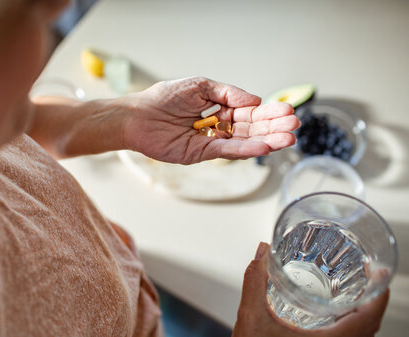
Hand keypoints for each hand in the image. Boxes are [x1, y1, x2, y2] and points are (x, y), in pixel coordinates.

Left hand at [123, 77, 299, 163]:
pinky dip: (245, 149)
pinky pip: (226, 151)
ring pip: (243, 142)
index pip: (249, 112)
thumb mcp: (200, 86)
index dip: (268, 112)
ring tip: (288, 139)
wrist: (137, 116)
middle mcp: (217, 126)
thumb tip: (254, 100)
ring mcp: (210, 141)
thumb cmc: (163, 98)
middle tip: (295, 126)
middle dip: (273, 127)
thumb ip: (228, 93)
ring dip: (266, 140)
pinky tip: (263, 147)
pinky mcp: (200, 154)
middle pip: (251, 128)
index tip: (288, 111)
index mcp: (218, 108)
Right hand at [226, 242, 388, 336]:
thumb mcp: (251, 316)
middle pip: (369, 328)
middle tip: (371, 278)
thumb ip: (256, 281)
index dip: (378, 294)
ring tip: (359, 294)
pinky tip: (337, 318)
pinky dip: (352, 329)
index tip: (379, 274)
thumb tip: (262, 253)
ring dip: (364, 316)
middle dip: (373, 301)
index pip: (367, 319)